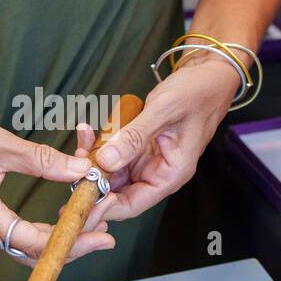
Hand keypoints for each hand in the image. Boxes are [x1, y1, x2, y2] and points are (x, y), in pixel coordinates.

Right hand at [0, 117, 116, 265]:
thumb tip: (82, 171)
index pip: (33, 242)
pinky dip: (49, 230)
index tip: (102, 233)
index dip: (72, 241)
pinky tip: (70, 218)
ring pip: (30, 248)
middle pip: (36, 253)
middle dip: (75, 241)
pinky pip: (22, 236)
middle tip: (107, 226)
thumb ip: (41, 159)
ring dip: (63, 237)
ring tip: (96, 222)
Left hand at [84, 54, 241, 222]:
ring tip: (82, 140)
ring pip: (111, 171)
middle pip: (117, 191)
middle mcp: (157, 171)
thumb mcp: (164, 111)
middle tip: (72, 165)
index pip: (132, 204)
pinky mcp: (139, 146)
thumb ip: (134, 137)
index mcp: (170, 174)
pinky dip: (98, 143)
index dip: (104, 207)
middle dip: (92, 180)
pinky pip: (113, 152)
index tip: (79, 198)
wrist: (208, 73)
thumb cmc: (197, 92)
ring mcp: (146, 159)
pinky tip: (88, 130)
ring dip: (92, 159)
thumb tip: (105, 162)